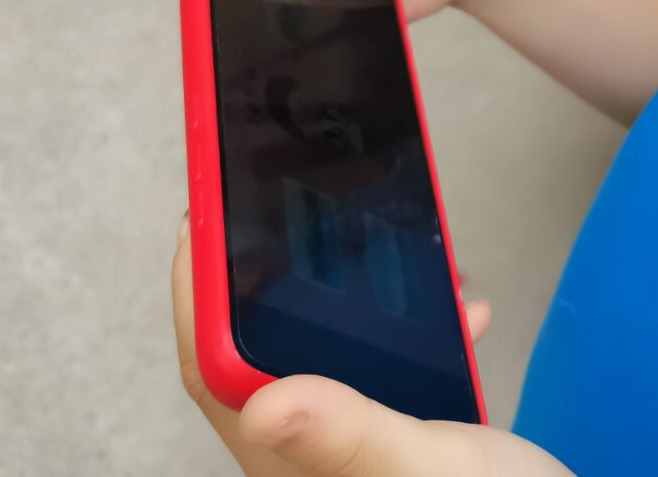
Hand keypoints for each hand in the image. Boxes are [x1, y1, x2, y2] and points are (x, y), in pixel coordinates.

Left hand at [172, 221, 567, 476]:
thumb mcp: (424, 468)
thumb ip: (348, 434)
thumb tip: (263, 401)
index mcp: (293, 458)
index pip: (214, 364)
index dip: (196, 287)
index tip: (205, 212)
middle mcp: (311, 455)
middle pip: (260, 347)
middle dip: (266, 275)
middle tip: (278, 206)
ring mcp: (354, 450)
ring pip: (322, 354)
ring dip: (344, 299)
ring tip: (381, 246)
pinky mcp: (399, 444)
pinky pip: (383, 371)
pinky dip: (412, 330)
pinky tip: (461, 310)